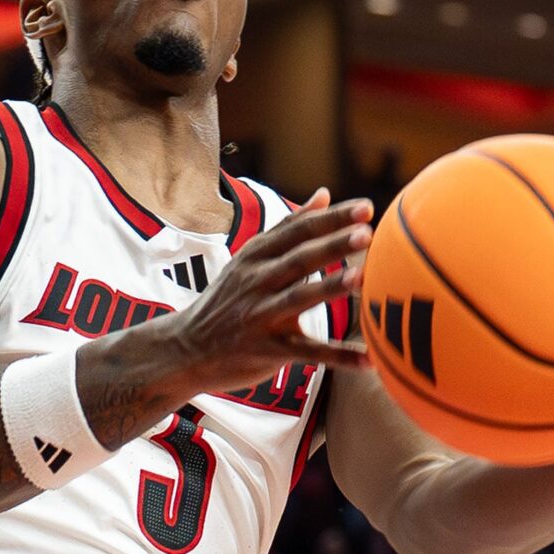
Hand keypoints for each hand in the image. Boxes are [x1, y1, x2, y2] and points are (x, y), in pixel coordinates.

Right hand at [169, 191, 372, 394]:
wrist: (184, 349)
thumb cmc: (225, 300)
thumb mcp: (248, 259)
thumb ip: (287, 228)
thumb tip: (324, 194)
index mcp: (256, 257)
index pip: (298, 232)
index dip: (331, 219)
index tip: (366, 209)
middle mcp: (257, 282)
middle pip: (299, 260)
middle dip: (332, 246)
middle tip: (367, 234)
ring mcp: (260, 316)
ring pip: (299, 299)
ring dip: (330, 288)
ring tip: (362, 278)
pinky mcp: (267, 350)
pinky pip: (307, 353)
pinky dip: (338, 357)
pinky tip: (370, 359)